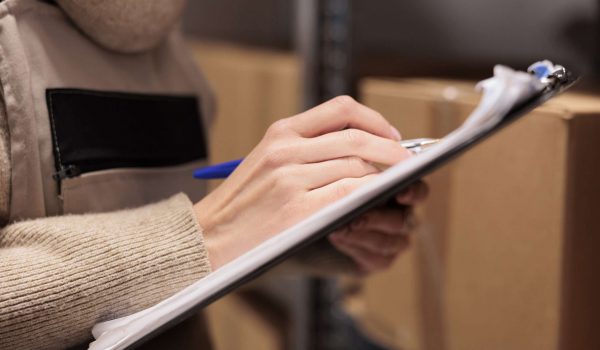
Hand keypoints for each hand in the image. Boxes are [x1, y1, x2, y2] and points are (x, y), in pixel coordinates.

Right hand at [194, 96, 411, 269]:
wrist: (207, 239)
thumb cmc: (240, 205)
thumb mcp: (265, 162)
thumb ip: (304, 149)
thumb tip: (358, 149)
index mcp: (280, 132)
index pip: (341, 109)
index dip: (374, 119)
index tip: (390, 135)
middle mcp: (286, 149)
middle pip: (358, 139)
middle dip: (392, 150)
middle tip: (408, 164)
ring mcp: (292, 179)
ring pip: (359, 167)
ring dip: (385, 178)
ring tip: (393, 189)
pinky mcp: (299, 209)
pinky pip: (352, 193)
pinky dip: (372, 196)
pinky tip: (377, 204)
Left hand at [328, 181, 428, 272]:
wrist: (319, 228)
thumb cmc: (332, 197)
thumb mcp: (341, 185)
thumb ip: (354, 184)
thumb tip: (361, 187)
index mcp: (400, 192)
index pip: (418, 191)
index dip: (414, 193)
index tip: (400, 194)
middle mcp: (404, 217)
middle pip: (402, 220)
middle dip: (376, 219)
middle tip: (354, 218)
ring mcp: (396, 242)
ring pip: (387, 242)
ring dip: (359, 236)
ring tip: (337, 230)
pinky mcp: (382, 260)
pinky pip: (375, 259)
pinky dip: (352, 247)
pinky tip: (336, 238)